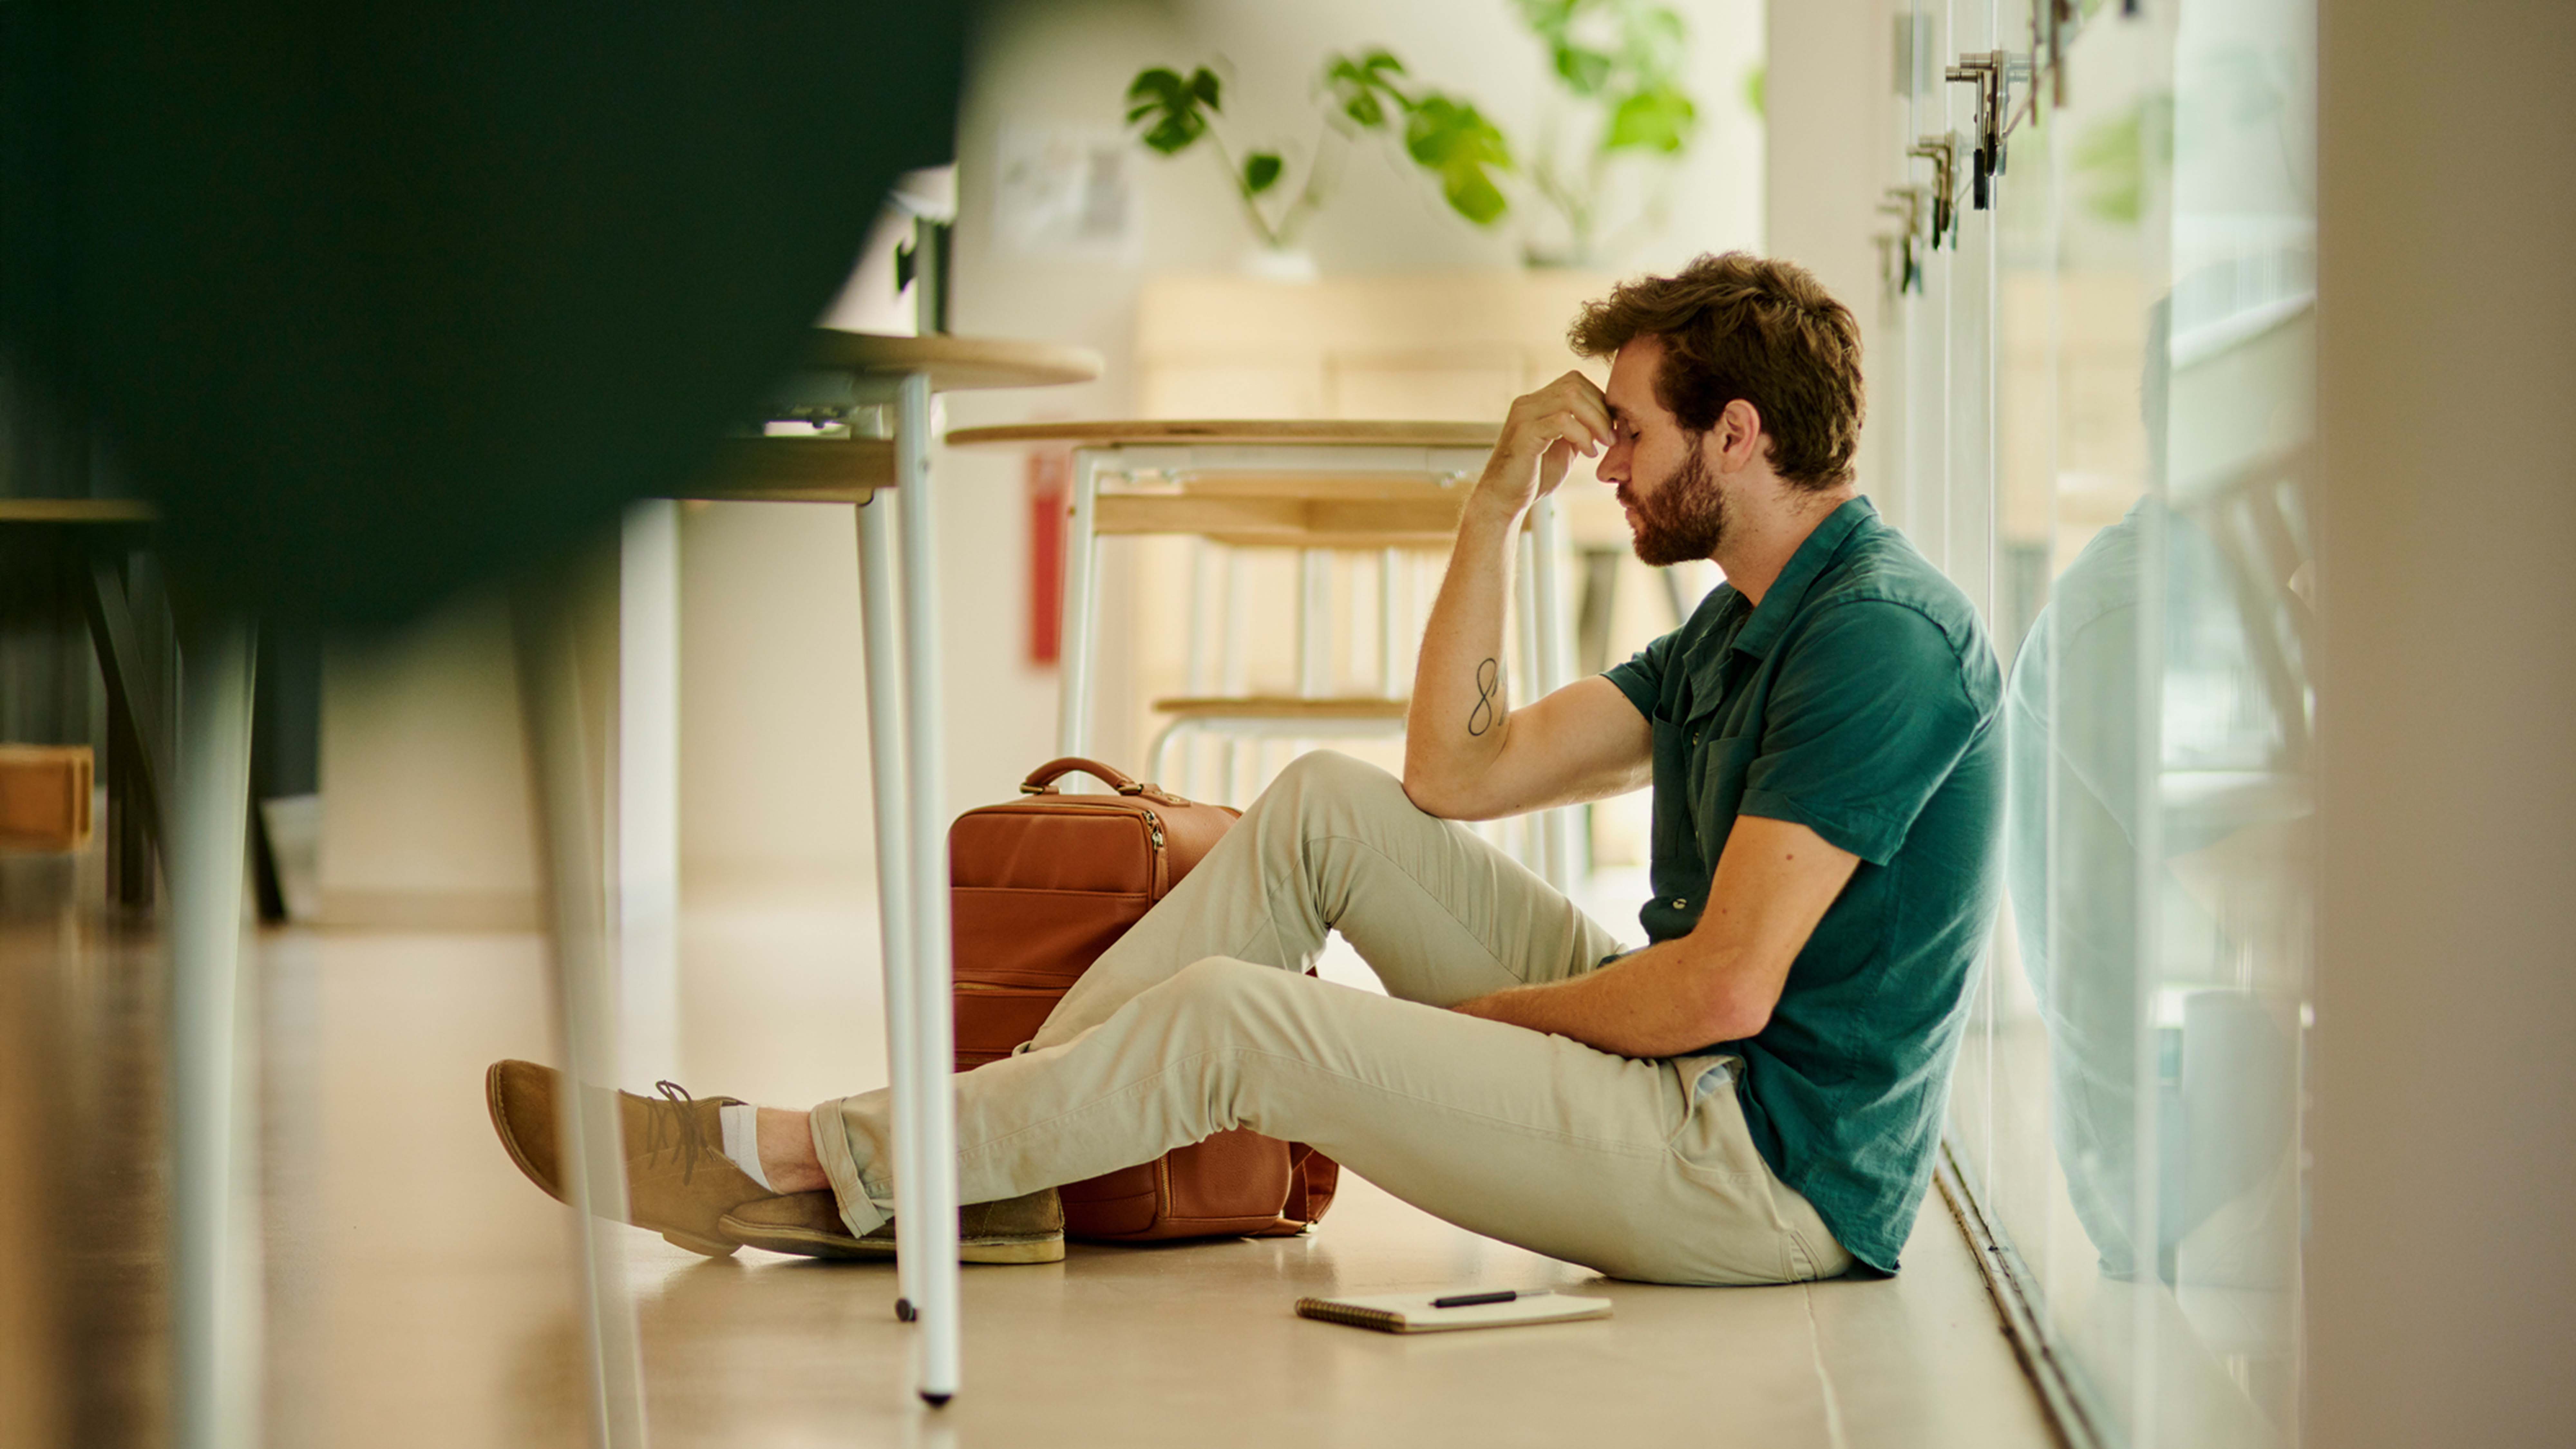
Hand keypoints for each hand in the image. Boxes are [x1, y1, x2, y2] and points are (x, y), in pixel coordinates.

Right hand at [1475, 371, 1614, 518]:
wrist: (1504, 500)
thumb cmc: (1535, 475)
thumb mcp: (1564, 446)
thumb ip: (1580, 428)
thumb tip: (1607, 417)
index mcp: (1536, 402)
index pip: (1574, 382)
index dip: (1599, 400)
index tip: (1611, 427)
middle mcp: (1528, 403)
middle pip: (1575, 385)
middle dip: (1601, 410)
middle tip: (1611, 437)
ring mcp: (1524, 415)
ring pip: (1570, 397)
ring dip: (1595, 421)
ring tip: (1603, 444)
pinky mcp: (1524, 433)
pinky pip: (1562, 421)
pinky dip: (1582, 435)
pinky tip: (1588, 453)